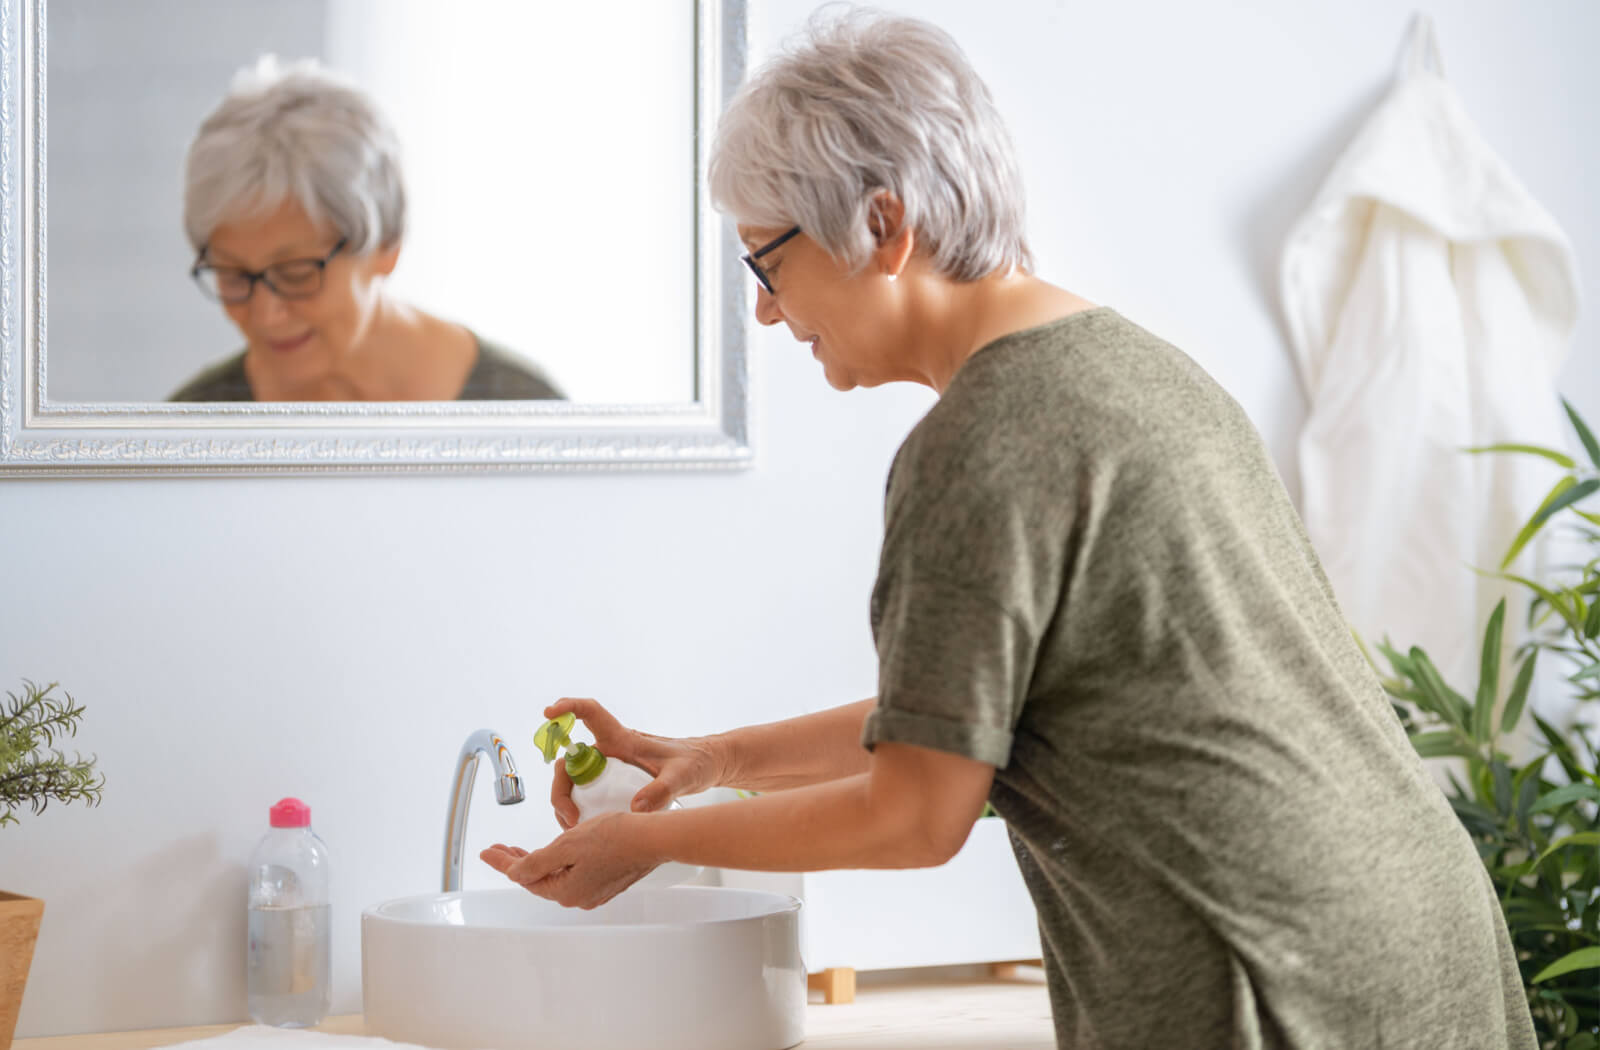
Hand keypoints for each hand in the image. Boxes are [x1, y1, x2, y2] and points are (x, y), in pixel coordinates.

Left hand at [480, 813, 657, 908]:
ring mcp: (594, 892)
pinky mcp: (606, 883)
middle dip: (517, 862)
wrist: (654, 839)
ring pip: (556, 877)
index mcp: (566, 891)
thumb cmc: (617, 838)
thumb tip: (515, 874)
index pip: (524, 876)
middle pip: (539, 879)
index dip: (503, 862)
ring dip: (538, 862)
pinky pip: (572, 875)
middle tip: (500, 848)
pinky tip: (556, 852)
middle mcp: (579, 897)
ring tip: (521, 849)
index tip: (487, 852)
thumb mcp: (567, 845)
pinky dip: (558, 864)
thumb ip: (537, 862)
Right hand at [545, 697, 725, 829]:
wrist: (707, 768)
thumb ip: (662, 791)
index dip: (569, 708)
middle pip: (570, 762)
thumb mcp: (682, 777)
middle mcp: (611, 752)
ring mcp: (609, 769)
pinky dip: (578, 812)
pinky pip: (584, 796)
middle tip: (570, 817)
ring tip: (574, 828)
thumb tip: (636, 809)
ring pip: (572, 782)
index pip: (591, 713)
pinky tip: (584, 831)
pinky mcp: (612, 785)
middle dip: (560, 789)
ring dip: (565, 803)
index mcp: (624, 739)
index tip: (550, 712)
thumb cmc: (695, 763)